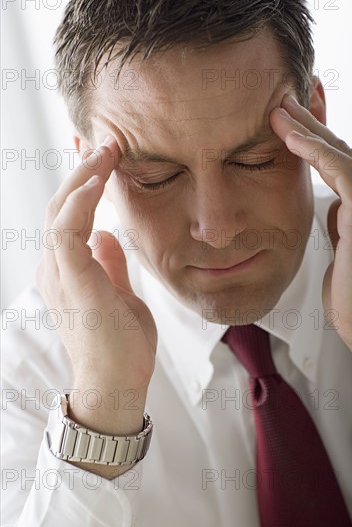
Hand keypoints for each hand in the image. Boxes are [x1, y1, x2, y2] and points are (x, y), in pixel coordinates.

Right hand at [35, 137, 157, 434]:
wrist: (117, 384)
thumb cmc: (120, 344)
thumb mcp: (119, 293)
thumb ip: (108, 264)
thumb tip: (105, 236)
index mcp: (67, 268)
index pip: (69, 214)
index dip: (82, 183)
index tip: (100, 156)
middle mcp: (55, 266)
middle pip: (61, 205)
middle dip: (81, 170)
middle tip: (104, 141)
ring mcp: (59, 273)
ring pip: (60, 210)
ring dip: (81, 177)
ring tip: (105, 150)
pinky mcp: (70, 280)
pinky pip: (67, 230)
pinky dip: (80, 201)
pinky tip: (99, 179)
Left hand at [270, 94, 351, 371]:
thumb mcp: (342, 247)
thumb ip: (340, 222)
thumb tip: (332, 205)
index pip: (335, 162)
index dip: (310, 140)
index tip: (282, 123)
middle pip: (336, 150)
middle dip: (308, 124)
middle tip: (278, 102)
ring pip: (338, 153)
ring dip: (307, 129)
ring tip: (278, 109)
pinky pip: (341, 171)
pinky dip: (315, 151)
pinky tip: (290, 137)